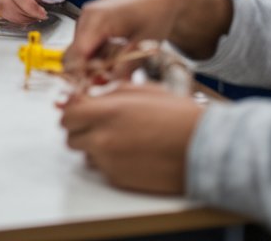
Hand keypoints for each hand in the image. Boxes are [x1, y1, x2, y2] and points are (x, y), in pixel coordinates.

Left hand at [60, 84, 201, 193]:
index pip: (67, 116)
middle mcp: (102, 138)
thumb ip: (111, 95)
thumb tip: (93, 99)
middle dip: (81, 130)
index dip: (74, 113)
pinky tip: (132, 153)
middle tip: (98, 125)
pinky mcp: (119, 179)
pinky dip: (111, 162)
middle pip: (71, 137)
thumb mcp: (142, 91)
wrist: (203, 148)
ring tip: (120, 139)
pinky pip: (103, 169)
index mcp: (105, 112)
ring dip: (95, 147)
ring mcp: (109, 161)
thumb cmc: (179, 117)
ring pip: (86, 155)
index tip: (81, 111)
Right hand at [67, 0, 232, 72]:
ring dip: (92, 66)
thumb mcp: (144, 44)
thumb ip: (125, 66)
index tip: (92, 91)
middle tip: (107, 84)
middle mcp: (86, 17)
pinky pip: (85, 46)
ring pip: (78, 52)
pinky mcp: (90, 23)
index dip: (81, 75)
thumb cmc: (155, 15)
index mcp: (97, 19)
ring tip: (117, 71)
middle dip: (86, 73)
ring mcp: (86, 19)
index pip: (77, 54)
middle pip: (73, 54)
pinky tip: (115, 61)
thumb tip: (109, 84)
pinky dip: (96, 57)